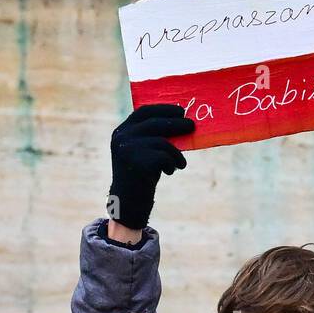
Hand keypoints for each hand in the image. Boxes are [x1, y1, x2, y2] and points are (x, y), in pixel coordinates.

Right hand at [108, 104, 194, 230]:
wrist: (129, 203)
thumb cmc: (141, 176)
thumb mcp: (145, 151)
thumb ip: (154, 136)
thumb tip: (182, 121)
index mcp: (122, 131)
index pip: (144, 111)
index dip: (164, 109)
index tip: (181, 110)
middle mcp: (121, 137)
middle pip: (155, 123)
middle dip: (176, 124)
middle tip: (192, 126)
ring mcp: (126, 149)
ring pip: (162, 142)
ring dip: (176, 153)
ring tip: (180, 163)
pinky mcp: (135, 163)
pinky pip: (164, 157)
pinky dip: (172, 164)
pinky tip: (169, 172)